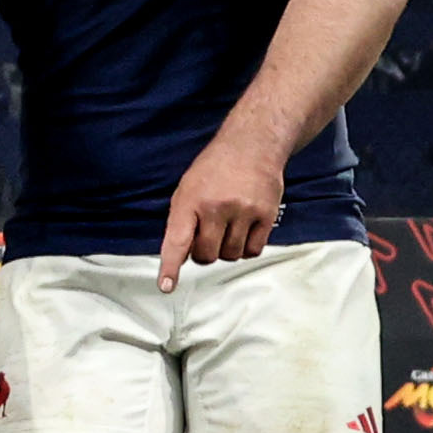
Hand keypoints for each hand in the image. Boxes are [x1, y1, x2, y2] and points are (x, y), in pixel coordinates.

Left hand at [156, 137, 286, 287]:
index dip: (170, 267)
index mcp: (189, 201)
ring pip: (231, 255)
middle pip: (207, 256)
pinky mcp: (266, 215)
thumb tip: (181, 256)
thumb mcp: (187, 189)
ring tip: (227, 227)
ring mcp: (244, 212)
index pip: (177, 241)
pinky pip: (253, 250)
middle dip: (204, 253)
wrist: (251, 146)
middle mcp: (216, 208)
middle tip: (207, 236)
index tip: (166, 286)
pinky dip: (246, 248)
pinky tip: (243, 231)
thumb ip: (182, 221)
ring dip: (226, 250)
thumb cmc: (214, 170)